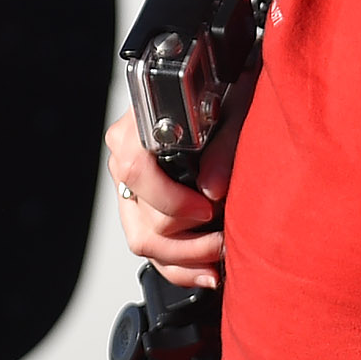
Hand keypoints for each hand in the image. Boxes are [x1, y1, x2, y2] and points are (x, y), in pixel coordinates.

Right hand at [106, 89, 240, 289]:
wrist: (220, 86)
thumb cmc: (226, 90)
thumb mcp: (235, 104)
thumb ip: (225, 144)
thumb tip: (212, 189)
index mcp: (136, 128)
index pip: (135, 171)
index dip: (172, 200)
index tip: (209, 208)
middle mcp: (125, 159)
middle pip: (141, 221)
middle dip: (188, 239)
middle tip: (225, 236)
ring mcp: (131, 188)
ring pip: (143, 241)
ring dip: (186, 259)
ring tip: (222, 255)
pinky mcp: (143, 209)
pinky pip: (152, 250)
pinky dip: (180, 268)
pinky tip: (209, 272)